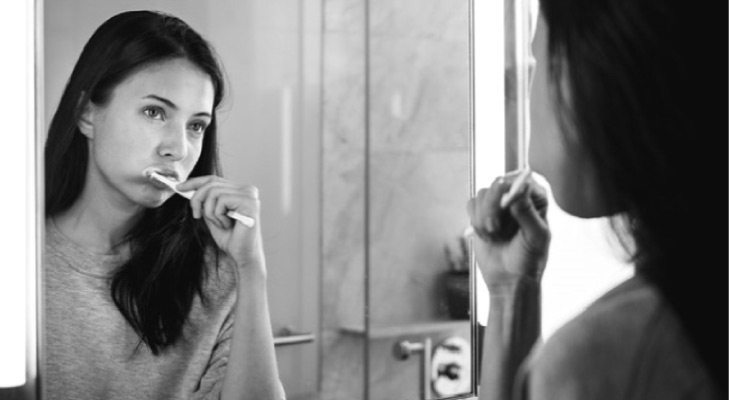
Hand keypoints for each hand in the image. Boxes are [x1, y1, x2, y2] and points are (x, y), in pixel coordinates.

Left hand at [176, 176, 264, 271]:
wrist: (242, 256)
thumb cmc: (230, 238)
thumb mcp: (212, 216)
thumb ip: (205, 202)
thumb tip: (188, 188)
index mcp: (240, 190)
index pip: (214, 179)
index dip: (195, 182)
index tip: (179, 188)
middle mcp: (247, 189)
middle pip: (211, 184)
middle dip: (197, 199)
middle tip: (196, 215)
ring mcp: (250, 195)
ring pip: (214, 192)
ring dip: (210, 212)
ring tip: (220, 224)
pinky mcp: (250, 202)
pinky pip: (222, 201)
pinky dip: (219, 216)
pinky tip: (228, 225)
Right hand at [466, 171, 549, 291]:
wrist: (509, 279)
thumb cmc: (528, 260)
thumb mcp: (535, 238)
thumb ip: (527, 213)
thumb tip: (519, 191)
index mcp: (536, 198)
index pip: (522, 178)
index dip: (510, 189)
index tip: (505, 206)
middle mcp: (517, 196)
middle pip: (498, 183)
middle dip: (493, 207)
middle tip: (494, 228)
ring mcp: (498, 203)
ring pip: (482, 195)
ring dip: (484, 219)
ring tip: (494, 236)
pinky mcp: (482, 212)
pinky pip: (472, 205)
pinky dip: (476, 222)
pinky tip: (487, 236)